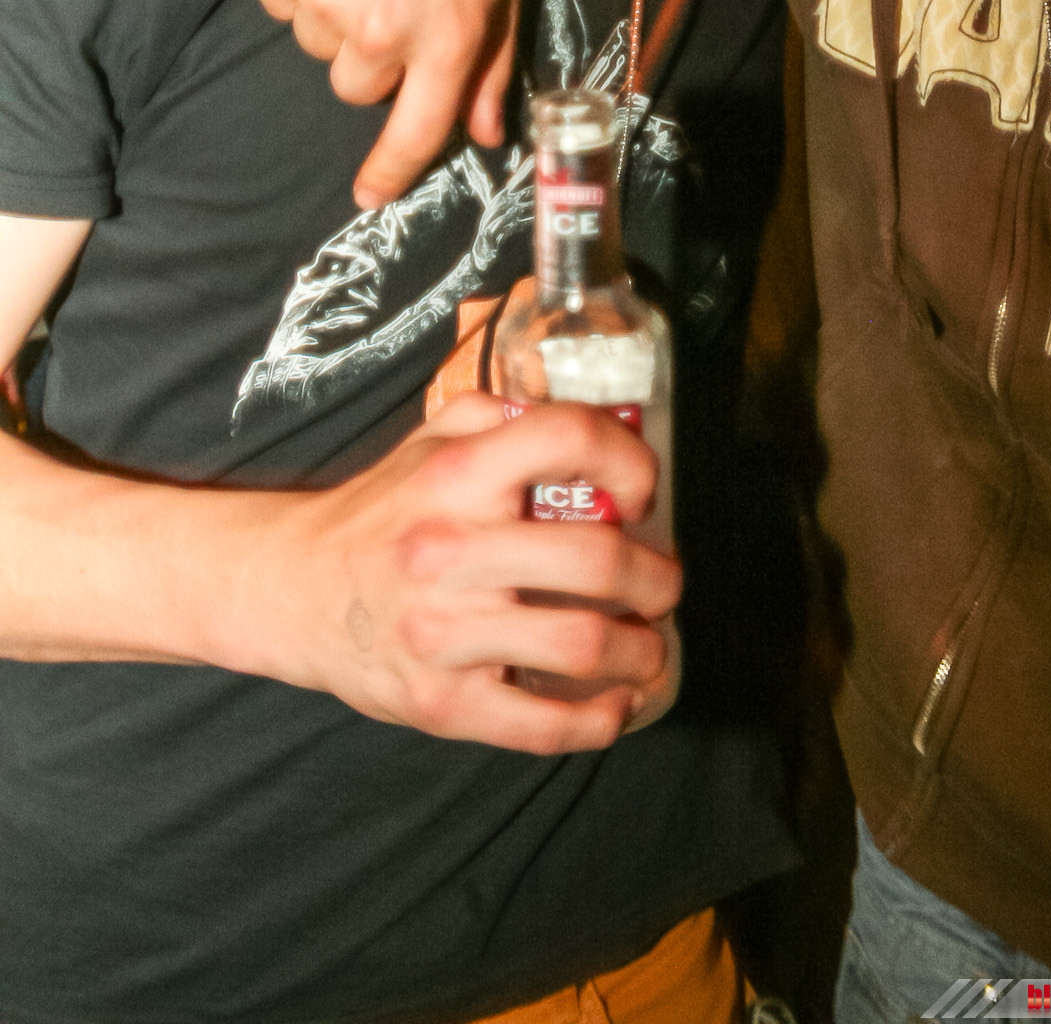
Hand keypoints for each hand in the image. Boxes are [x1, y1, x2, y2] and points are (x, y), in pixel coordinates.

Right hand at [252, 0, 520, 205]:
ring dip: (334, 6)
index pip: (417, 130)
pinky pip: (280, 0)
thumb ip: (493, 60)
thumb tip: (484, 131)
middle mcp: (386, 29)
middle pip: (356, 85)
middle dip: (370, 49)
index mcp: (450, 35)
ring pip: (316, 41)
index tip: (368, 194)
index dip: (391, 171)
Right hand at [263, 395, 680, 752]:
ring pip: (583, 644)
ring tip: (649, 646)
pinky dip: (596, 721)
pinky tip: (615, 705)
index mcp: (457, 473)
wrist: (292, 588)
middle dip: (657, 578)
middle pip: (597, 559)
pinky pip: (539, 725)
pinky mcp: (440, 701)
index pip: (570, 440)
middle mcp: (452, 548)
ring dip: (642, 651)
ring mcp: (445, 631)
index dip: (629, 461)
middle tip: (663, 585)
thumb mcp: (431, 439)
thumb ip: (507, 419)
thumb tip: (596, 427)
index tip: (642, 494)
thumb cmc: (380, 511)